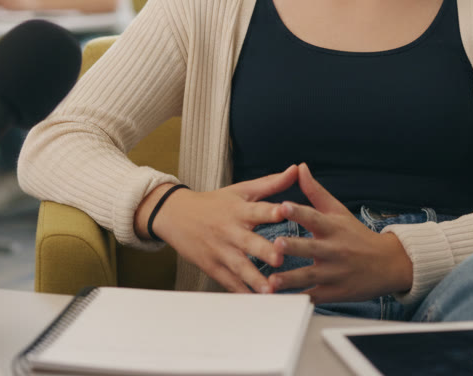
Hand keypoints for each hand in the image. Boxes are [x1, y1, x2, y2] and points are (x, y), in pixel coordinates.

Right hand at [145, 165, 297, 294]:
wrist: (175, 215)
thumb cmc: (214, 202)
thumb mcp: (241, 189)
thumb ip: (271, 183)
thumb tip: (297, 169)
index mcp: (240, 210)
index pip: (257, 209)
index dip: (270, 210)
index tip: (284, 212)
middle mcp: (230, 230)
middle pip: (249, 242)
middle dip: (264, 250)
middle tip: (280, 258)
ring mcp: (220, 250)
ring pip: (239, 267)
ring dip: (254, 279)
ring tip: (270, 291)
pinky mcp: (212, 266)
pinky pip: (229, 282)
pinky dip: (241, 292)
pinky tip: (255, 304)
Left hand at [269, 163, 412, 302]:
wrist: (387, 265)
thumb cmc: (356, 235)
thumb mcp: (338, 211)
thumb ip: (315, 192)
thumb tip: (299, 167)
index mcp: (333, 228)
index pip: (314, 217)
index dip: (299, 211)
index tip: (283, 206)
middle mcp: (334, 250)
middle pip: (311, 249)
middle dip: (294, 247)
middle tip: (276, 244)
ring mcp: (334, 274)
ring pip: (310, 277)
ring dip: (290, 279)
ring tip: (271, 281)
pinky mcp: (333, 293)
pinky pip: (313, 297)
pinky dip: (298, 299)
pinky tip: (280, 302)